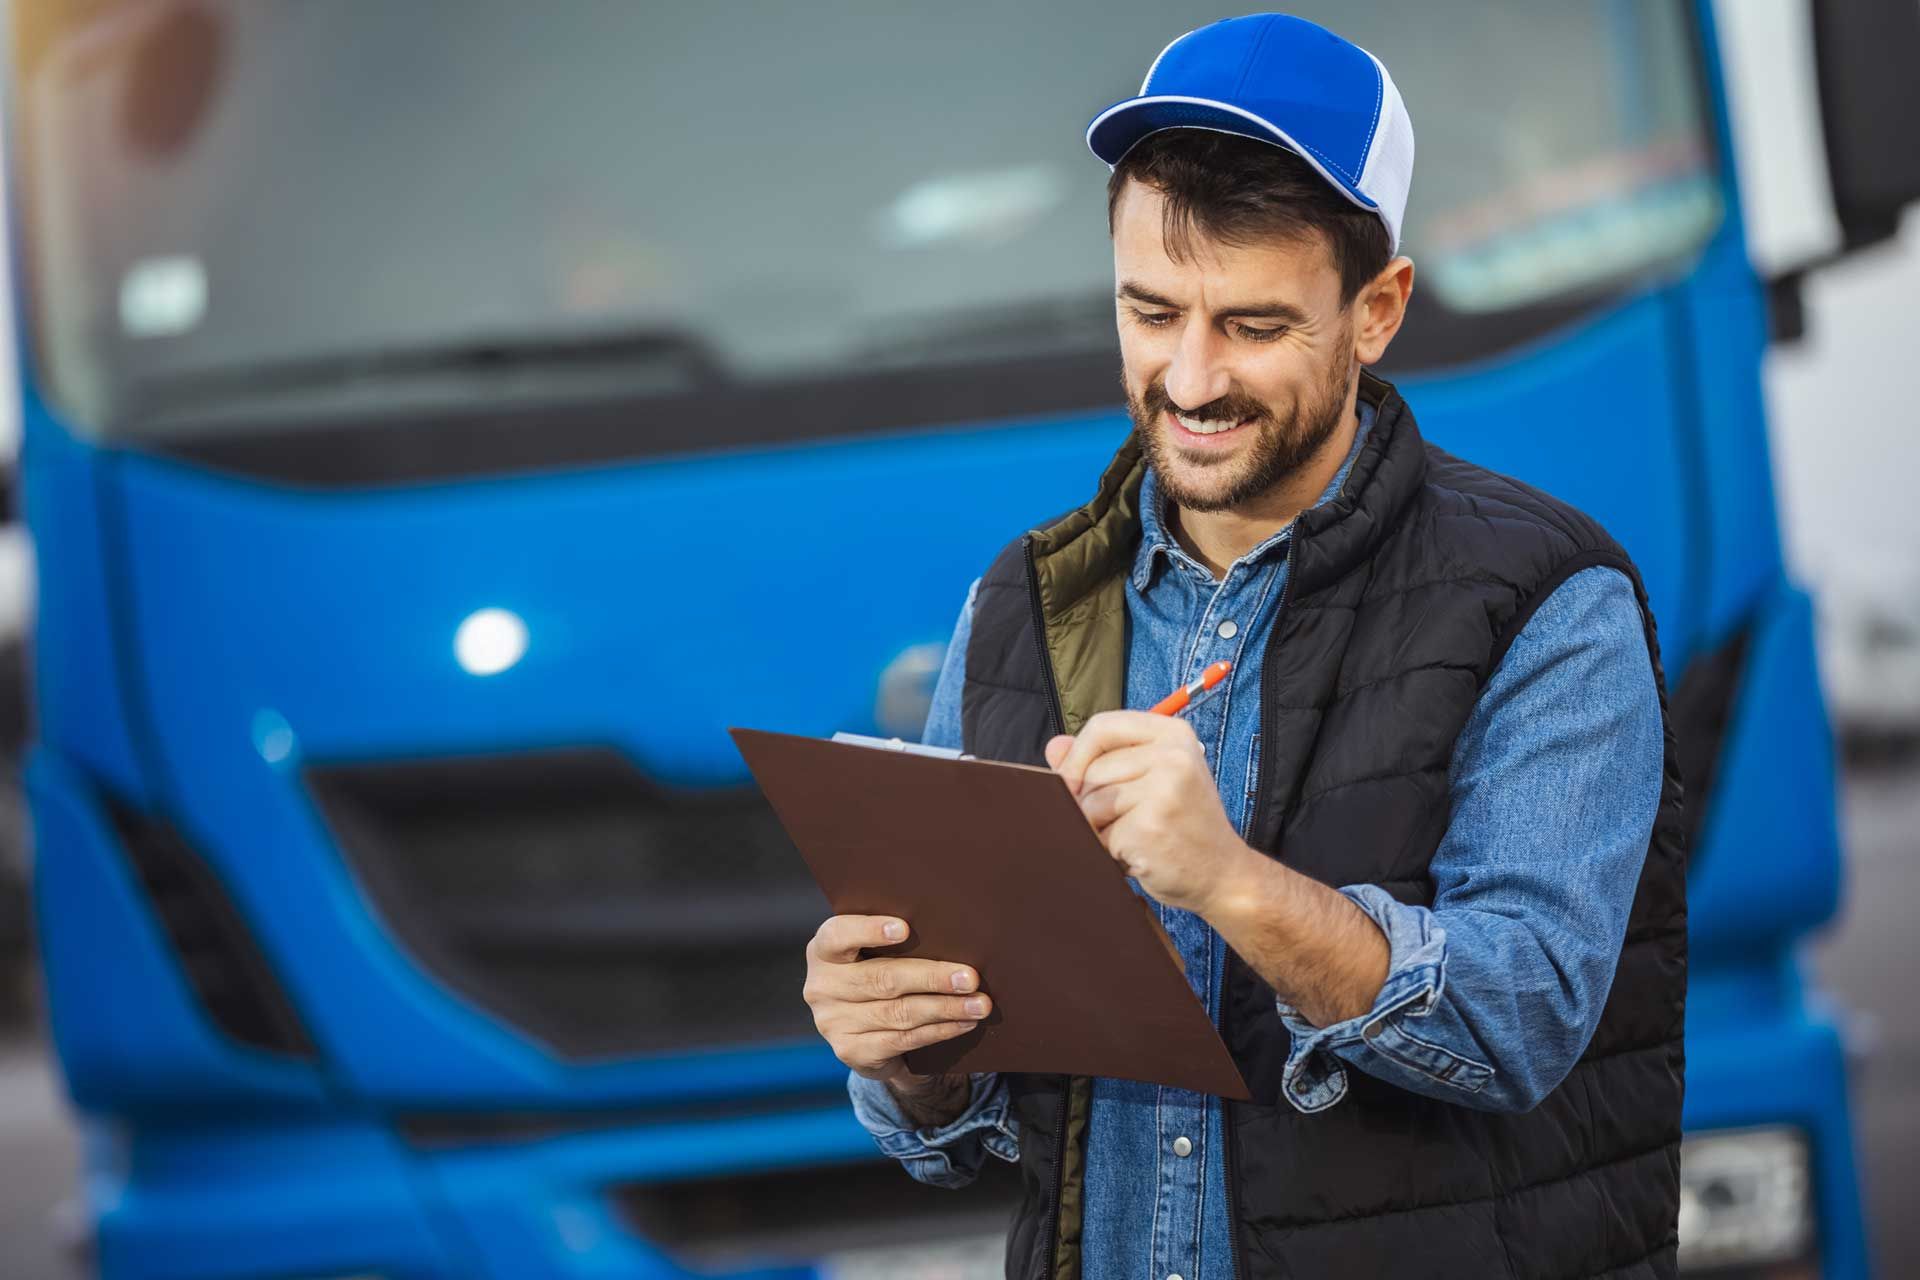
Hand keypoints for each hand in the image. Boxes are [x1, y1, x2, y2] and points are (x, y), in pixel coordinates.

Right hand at [802, 914, 992, 1087]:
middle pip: (882, 979)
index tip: (904, 928)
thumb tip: (952, 934)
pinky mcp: (850, 1051)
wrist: (867, 1029)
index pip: (839, 935)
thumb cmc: (880, 971)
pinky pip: (902, 1040)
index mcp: (823, 950)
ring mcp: (832, 1022)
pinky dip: (939, 1031)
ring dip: (945, 1008)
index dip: (870, 930)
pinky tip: (964, 1023)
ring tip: (979, 1003)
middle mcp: (821, 986)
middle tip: (970, 977)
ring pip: (898, 1012)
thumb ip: (896, 941)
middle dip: (931, 978)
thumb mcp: (876, 952)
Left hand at [1045, 710, 1253, 915]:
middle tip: (1128, 822)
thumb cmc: (1182, 825)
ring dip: (1101, 830)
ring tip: (1135, 837)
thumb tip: (1053, 747)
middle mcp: (1173, 756)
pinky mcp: (1150, 826)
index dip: (1077, 755)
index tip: (1073, 782)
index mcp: (1173, 734)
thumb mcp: (1150, 779)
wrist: (1223, 875)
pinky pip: (1100, 836)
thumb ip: (1101, 759)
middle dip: (1092, 803)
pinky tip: (1140, 854)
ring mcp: (1163, 790)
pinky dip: (1110, 852)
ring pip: (1090, 804)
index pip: (1102, 726)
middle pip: (1091, 770)